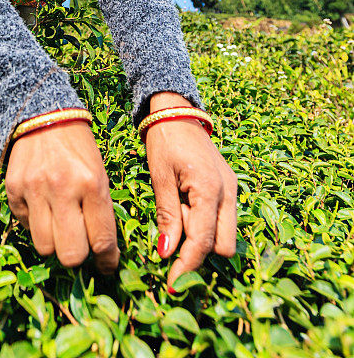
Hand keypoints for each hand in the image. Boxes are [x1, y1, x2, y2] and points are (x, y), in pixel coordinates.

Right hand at [5, 120, 119, 273]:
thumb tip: (102, 252)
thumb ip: (100, 210)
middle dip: (78, 256)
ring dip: (55, 242)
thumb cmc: (79, 149)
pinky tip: (43, 205)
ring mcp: (34, 190)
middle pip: (71, 255)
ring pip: (45, 247)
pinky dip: (36, 224)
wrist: (44, 115)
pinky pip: (26, 227)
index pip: (102, 240)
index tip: (107, 265)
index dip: (107, 260)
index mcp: (92, 183)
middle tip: (80, 243)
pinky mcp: (13, 191)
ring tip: (60, 224)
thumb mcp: (98, 173)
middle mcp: (63, 188)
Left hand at [146, 92, 237, 291]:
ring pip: (226, 234)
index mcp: (210, 188)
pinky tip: (186, 208)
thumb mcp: (160, 177)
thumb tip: (167, 254)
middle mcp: (229, 192)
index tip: (172, 283)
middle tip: (172, 234)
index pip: (203, 242)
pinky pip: (224, 218)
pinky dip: (206, 223)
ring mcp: (233, 189)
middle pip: (224, 246)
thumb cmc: (165, 141)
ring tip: (178, 214)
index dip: (187, 265)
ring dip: (203, 236)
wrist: (177, 111)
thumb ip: (167, 216)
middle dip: (199, 251)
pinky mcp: (230, 187)